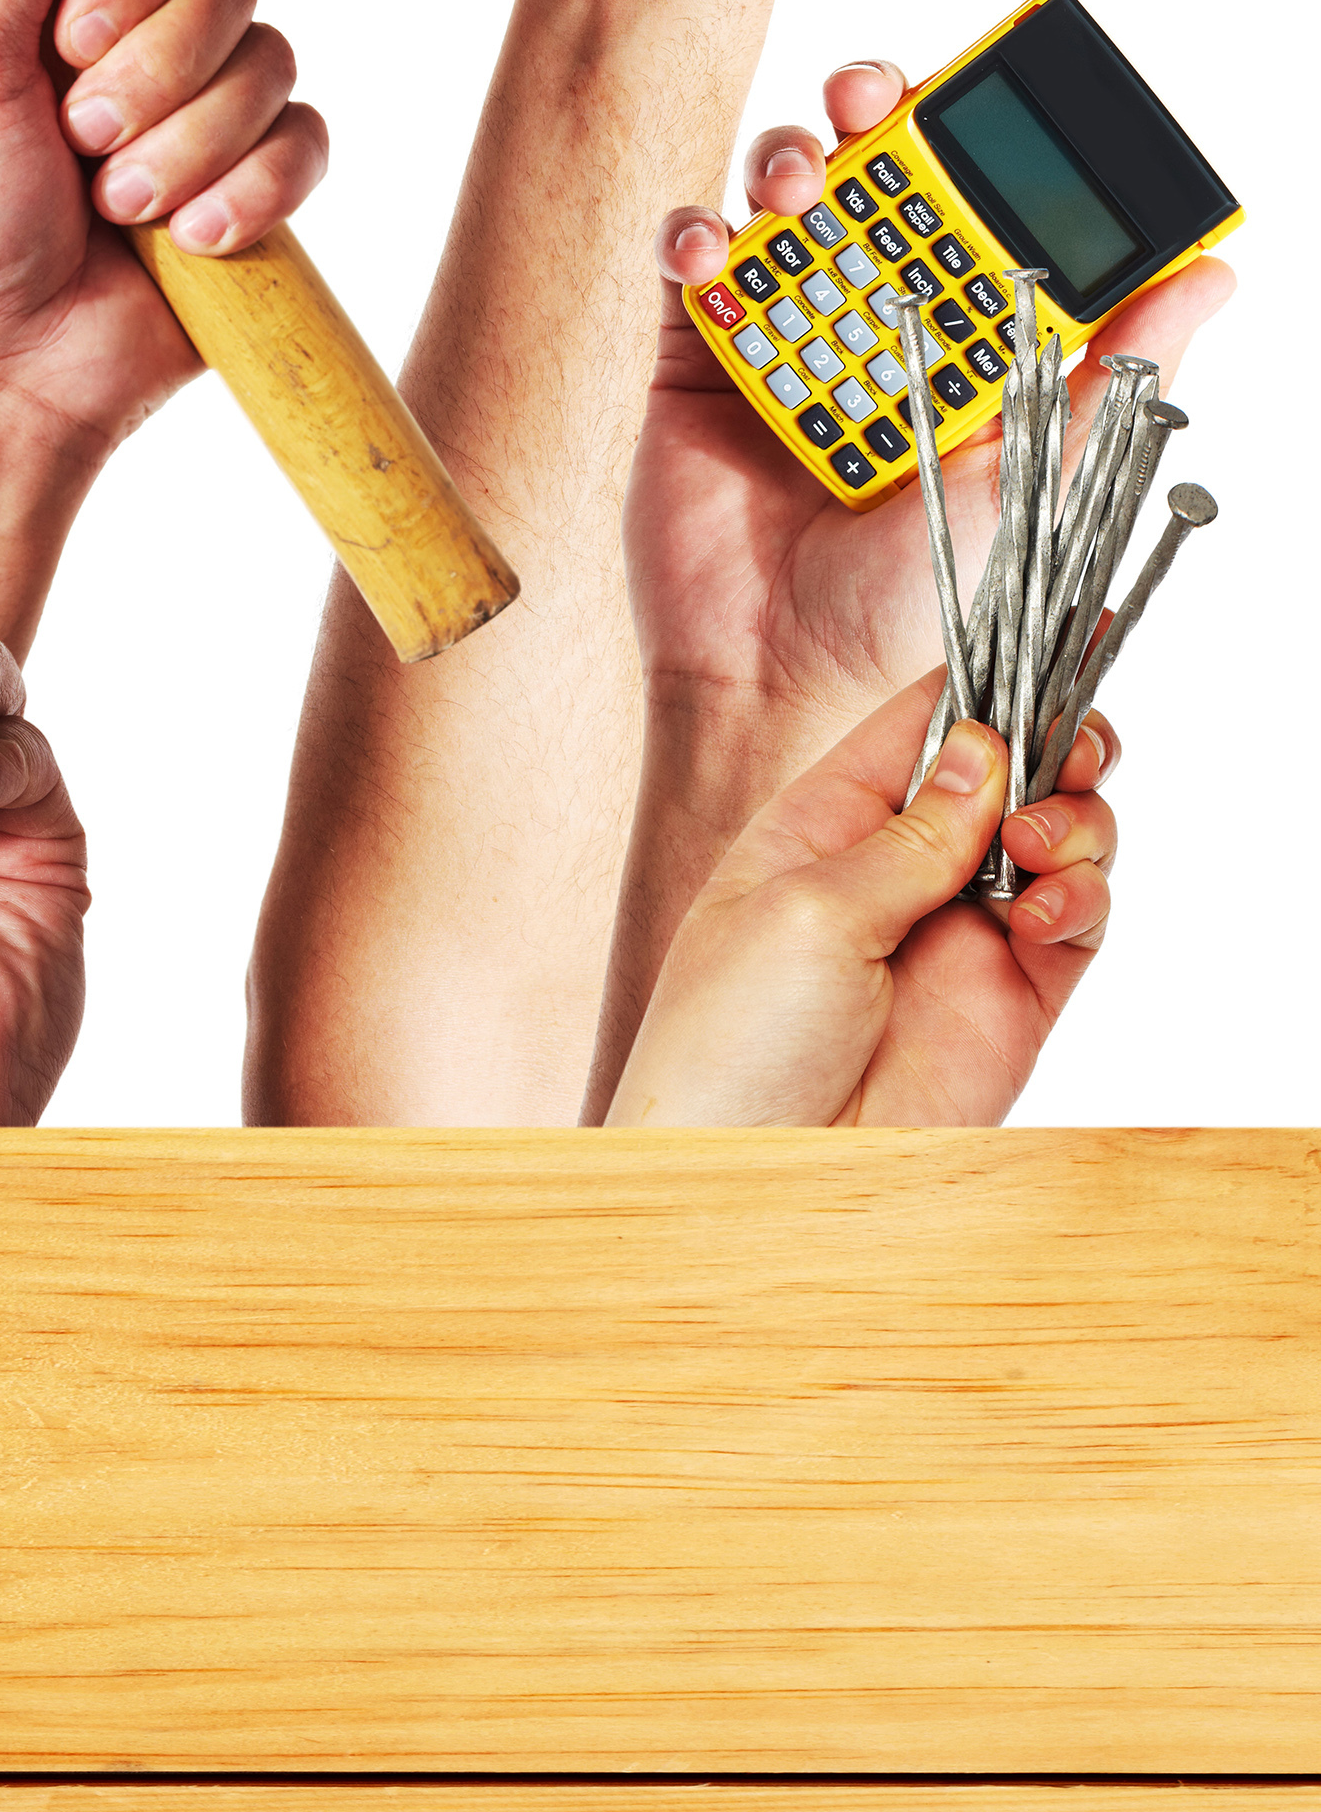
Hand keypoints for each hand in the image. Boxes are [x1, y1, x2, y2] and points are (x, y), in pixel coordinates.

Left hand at [606, 681, 1113, 1125]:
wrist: (750, 1180)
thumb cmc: (727, 1047)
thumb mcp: (799, 913)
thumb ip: (906, 835)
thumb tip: (981, 749)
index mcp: (819, 827)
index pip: (918, 726)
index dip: (987, 678)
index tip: (1058, 631)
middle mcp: (897, 870)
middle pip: (1009, 772)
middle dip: (1052, 745)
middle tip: (1063, 754)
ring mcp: (959, 931)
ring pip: (1059, 836)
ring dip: (1074, 819)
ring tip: (1040, 849)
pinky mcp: (1013, 996)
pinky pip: (1077, 917)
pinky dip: (1084, 895)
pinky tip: (1047, 908)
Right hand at [633, 67, 1235, 733]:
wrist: (777, 665)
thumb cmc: (913, 598)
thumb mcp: (1038, 479)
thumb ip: (1112, 372)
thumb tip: (1215, 276)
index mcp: (965, 334)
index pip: (980, 207)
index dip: (984, 143)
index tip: (991, 100)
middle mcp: (876, 315)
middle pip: (876, 175)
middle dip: (876, 115)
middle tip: (872, 102)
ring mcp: (782, 327)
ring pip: (782, 198)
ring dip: (789, 162)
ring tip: (796, 185)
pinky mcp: (696, 351)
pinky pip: (692, 262)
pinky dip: (697, 235)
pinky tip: (716, 252)